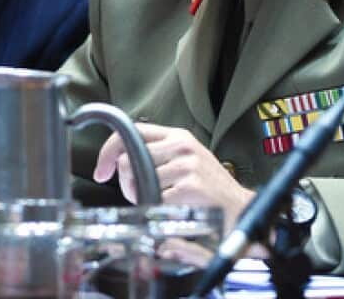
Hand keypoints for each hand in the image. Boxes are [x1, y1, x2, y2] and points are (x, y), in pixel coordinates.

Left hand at [94, 122, 254, 227]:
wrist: (242, 209)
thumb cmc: (210, 188)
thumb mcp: (185, 160)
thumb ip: (157, 154)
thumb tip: (120, 160)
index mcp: (178, 136)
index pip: (131, 132)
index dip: (108, 151)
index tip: (102, 170)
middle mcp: (181, 146)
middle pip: (128, 160)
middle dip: (124, 183)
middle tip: (135, 195)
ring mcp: (186, 165)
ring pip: (138, 181)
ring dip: (139, 198)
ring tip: (158, 204)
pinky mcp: (189, 186)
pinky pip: (154, 200)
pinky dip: (156, 210)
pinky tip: (172, 211)